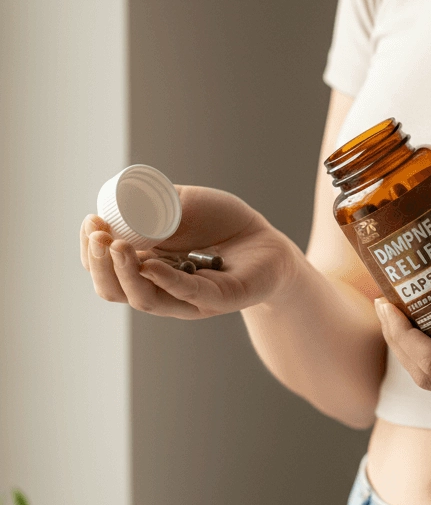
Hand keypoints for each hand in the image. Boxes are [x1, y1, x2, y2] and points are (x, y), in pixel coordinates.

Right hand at [80, 186, 297, 318]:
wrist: (266, 239)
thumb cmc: (222, 223)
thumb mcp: (180, 205)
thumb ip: (151, 205)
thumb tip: (116, 204)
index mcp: (144, 268)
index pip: (104, 270)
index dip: (91, 250)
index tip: (90, 221)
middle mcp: (160, 289)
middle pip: (115, 290)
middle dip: (99, 263)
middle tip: (98, 235)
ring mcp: (187, 299)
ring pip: (144, 298)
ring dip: (124, 273)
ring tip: (116, 245)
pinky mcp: (217, 300)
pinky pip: (187, 294)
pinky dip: (165, 280)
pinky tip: (150, 265)